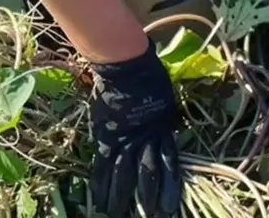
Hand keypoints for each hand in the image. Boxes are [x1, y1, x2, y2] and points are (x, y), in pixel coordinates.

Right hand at [88, 40, 182, 217]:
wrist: (125, 66)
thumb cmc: (150, 78)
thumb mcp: (167, 103)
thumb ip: (166, 123)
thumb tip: (167, 135)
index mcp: (163, 131)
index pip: (169, 165)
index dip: (169, 188)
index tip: (169, 207)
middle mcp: (144, 139)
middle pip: (147, 174)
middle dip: (147, 198)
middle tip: (149, 216)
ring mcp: (123, 139)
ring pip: (123, 174)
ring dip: (121, 197)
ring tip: (116, 214)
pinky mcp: (105, 136)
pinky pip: (102, 164)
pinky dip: (100, 183)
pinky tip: (99, 199)